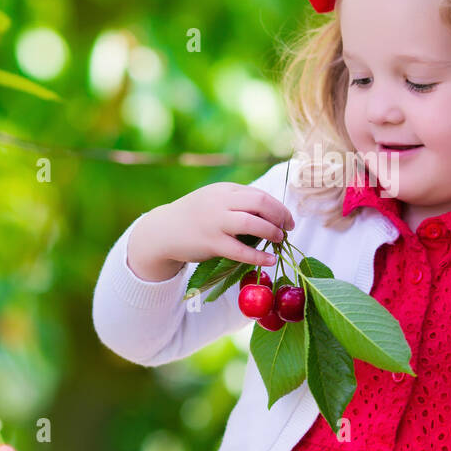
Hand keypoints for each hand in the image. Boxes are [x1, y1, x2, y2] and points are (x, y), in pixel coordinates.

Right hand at [128, 182, 295, 280]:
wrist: (161, 231)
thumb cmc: (194, 217)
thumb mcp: (214, 201)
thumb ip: (237, 202)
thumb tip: (269, 214)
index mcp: (224, 190)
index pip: (259, 194)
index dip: (278, 207)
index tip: (287, 219)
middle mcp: (220, 202)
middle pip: (260, 202)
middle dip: (280, 215)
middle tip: (288, 228)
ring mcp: (215, 222)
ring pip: (252, 223)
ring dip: (271, 231)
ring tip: (279, 240)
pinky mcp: (210, 243)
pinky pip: (240, 250)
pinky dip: (258, 256)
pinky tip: (269, 260)